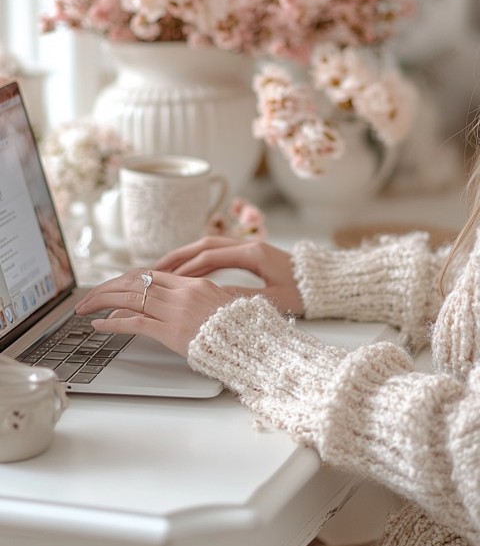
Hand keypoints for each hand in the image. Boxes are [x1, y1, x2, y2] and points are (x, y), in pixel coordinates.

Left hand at [75, 269, 233, 356]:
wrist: (251, 344)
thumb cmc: (237, 329)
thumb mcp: (216, 305)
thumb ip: (193, 300)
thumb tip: (171, 303)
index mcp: (192, 284)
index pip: (148, 274)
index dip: (123, 280)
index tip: (110, 287)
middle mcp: (181, 293)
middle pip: (133, 282)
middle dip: (105, 289)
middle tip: (87, 298)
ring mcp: (175, 311)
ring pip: (128, 298)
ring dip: (101, 302)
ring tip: (84, 309)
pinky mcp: (170, 332)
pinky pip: (134, 323)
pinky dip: (112, 323)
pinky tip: (99, 325)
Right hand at [154, 236, 303, 314]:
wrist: (327, 283)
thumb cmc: (306, 293)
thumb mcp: (274, 300)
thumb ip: (241, 298)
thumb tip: (211, 300)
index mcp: (253, 254)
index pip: (210, 256)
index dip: (185, 267)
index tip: (165, 278)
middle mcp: (249, 245)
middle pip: (204, 245)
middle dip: (177, 257)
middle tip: (153, 270)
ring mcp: (250, 247)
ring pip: (209, 246)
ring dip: (186, 257)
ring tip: (163, 269)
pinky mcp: (252, 254)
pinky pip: (219, 252)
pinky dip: (200, 260)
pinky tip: (188, 271)